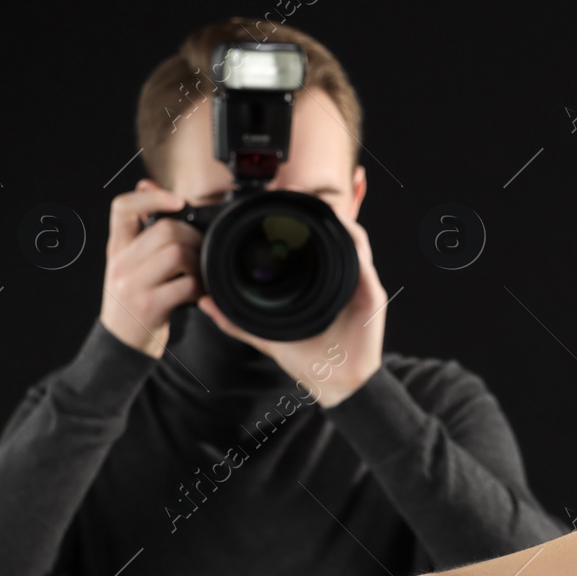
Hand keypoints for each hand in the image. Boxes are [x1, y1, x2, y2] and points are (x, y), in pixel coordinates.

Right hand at [99, 178, 202, 357]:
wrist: (121, 344)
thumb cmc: (133, 300)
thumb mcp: (130, 264)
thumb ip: (140, 231)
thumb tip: (147, 185)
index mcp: (116, 249)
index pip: (122, 208)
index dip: (151, 196)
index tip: (176, 200)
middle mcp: (120, 263)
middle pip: (164, 229)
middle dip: (192, 237)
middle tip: (200, 251)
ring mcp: (133, 285)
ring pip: (177, 253)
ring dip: (198, 262)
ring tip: (198, 273)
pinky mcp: (150, 305)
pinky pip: (186, 284)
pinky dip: (200, 287)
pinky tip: (198, 293)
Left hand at [196, 213, 387, 407]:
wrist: (337, 384)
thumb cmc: (310, 361)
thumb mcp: (266, 335)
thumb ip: (237, 321)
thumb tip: (206, 304)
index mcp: (318, 286)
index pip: (310, 244)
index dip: (295, 220)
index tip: (274, 204)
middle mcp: (340, 280)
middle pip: (333, 234)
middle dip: (316, 210)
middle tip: (292, 191)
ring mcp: (357, 284)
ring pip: (352, 239)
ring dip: (336, 218)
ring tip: (315, 202)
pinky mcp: (370, 293)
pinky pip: (363, 259)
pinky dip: (353, 240)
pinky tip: (340, 227)